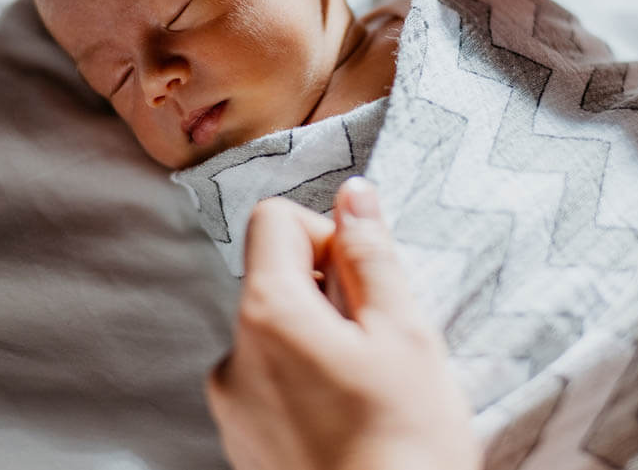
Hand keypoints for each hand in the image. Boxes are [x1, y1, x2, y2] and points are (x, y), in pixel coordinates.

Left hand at [206, 178, 480, 469]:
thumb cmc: (407, 440)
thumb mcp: (405, 333)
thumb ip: (372, 254)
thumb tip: (353, 193)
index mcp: (267, 314)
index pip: (273, 219)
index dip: (326, 235)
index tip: (365, 283)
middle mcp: (232, 354)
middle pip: (273, 279)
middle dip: (328, 293)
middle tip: (380, 344)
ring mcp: (230, 405)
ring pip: (276, 334)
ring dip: (318, 342)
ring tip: (369, 392)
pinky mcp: (240, 443)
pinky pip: (269, 383)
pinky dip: (305, 384)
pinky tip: (349, 422)